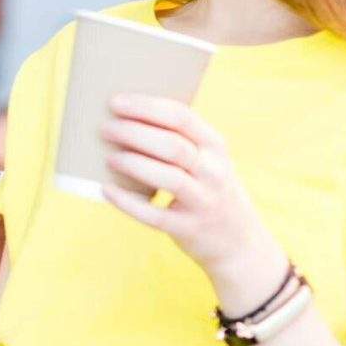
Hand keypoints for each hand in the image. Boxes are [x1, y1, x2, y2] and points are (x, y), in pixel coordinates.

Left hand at [100, 94, 287, 303]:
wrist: (240, 243)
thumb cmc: (210, 191)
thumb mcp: (209, 161)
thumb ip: (180, 141)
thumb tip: (124, 119)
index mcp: (216, 147)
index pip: (182, 117)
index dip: (146, 108)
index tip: (116, 102)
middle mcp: (214, 171)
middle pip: (172, 145)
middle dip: (135, 133)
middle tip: (105, 128)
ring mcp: (204, 201)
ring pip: (168, 177)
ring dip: (133, 164)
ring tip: (107, 157)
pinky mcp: (188, 228)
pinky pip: (154, 214)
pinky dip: (128, 202)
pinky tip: (106, 190)